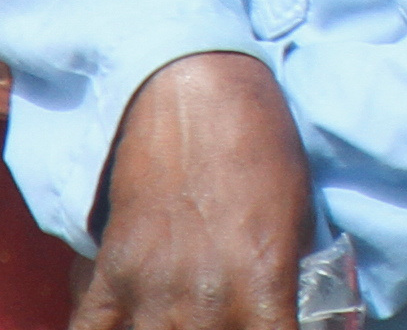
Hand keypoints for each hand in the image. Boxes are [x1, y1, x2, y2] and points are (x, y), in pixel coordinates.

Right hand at [76, 52, 309, 329]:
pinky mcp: (110, 276)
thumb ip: (288, 276)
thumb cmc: (261, 148)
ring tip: (181, 322)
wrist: (196, 99)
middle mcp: (207, 300)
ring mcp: (152, 291)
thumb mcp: (296, 215)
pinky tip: (126, 327)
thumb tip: (296, 313)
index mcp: (263, 283)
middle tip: (225, 319)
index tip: (275, 328)